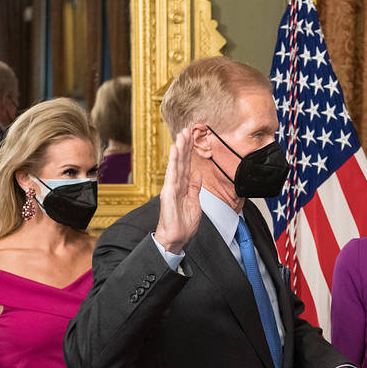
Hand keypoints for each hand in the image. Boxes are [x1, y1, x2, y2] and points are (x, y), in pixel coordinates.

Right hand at [154, 130, 201, 253]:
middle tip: (186, 129)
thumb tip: (197, 174)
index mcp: (184, 187)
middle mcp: (177, 185)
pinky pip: (172, 174)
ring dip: (179, 149)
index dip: (190, 152)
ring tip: (181, 135)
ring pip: (177, 164)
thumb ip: (195, 187)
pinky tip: (174, 150)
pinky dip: (173, 162)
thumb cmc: (184, 224)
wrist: (177, 238)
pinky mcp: (168, 193)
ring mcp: (172, 188)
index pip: (188, 166)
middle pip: (182, 162)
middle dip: (185, 146)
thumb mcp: (195, 202)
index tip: (192, 138)